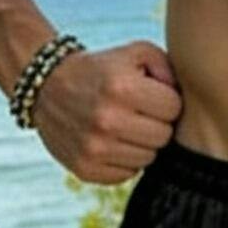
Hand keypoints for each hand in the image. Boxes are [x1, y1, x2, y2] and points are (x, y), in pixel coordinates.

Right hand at [31, 40, 182, 183]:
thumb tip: (180, 99)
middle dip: (157, 123)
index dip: (167, 101)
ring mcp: (94, 148)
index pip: (174, 108)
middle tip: (140, 113)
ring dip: (142, 144)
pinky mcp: (85, 169)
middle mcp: (107, 120)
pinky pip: (127, 174)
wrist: (47, 87)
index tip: (152, 96)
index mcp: (122, 87)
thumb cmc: (102, 68)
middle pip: (163, 136)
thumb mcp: (135, 53)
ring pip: (148, 159)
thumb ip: (167, 68)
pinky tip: (111, 141)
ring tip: (125, 126)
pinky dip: (124, 161)